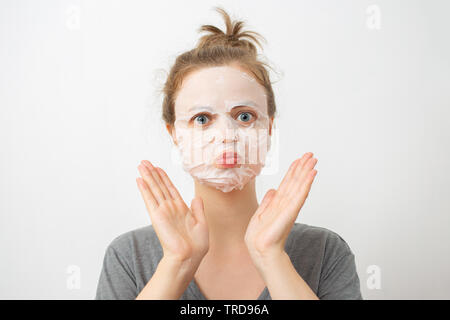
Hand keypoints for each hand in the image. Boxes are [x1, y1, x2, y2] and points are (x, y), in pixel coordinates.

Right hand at [136, 160, 208, 271]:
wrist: (189, 257)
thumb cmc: (196, 246)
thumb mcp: (202, 224)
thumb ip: (198, 210)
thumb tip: (196, 198)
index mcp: (181, 209)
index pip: (171, 189)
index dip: (164, 177)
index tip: (158, 167)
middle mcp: (171, 208)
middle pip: (160, 186)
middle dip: (153, 173)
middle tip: (145, 161)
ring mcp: (163, 211)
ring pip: (154, 189)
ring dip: (147, 176)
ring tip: (141, 165)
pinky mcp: (157, 216)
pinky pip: (150, 199)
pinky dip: (144, 189)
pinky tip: (140, 180)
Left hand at [245, 152, 317, 269]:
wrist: (260, 250)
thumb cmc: (259, 237)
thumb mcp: (259, 215)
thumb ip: (267, 202)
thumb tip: (272, 190)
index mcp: (277, 203)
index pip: (287, 183)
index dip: (293, 170)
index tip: (299, 159)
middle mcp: (286, 203)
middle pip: (296, 181)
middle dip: (303, 167)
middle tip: (311, 155)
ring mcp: (290, 206)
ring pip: (300, 185)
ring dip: (306, 171)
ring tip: (313, 160)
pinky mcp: (291, 211)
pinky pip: (300, 194)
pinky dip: (306, 183)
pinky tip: (311, 174)